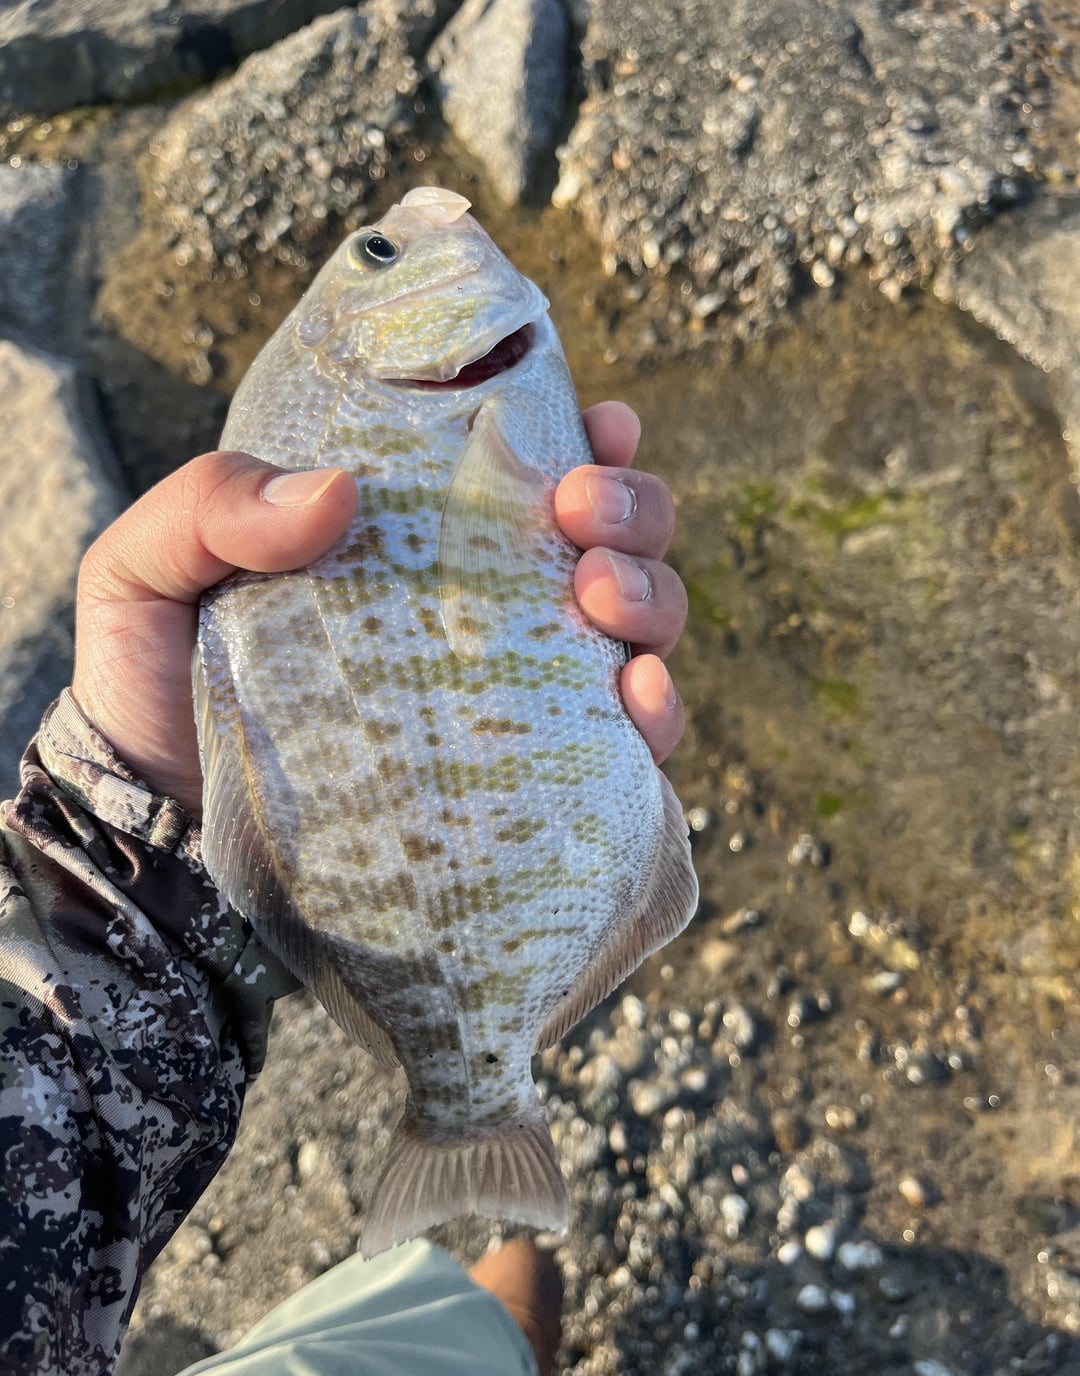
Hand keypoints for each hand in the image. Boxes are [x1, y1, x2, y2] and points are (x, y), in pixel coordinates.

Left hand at [72, 401, 686, 817]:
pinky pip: (626, 744)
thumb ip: (209, 507)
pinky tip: (638, 698)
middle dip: (631, 508)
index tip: (598, 423)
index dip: (588, 436)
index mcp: (415, 542)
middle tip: (577, 514)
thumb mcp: (145, 575)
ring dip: (652, 593)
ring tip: (602, 597)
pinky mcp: (528, 782)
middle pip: (611, 538)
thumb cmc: (155, 695)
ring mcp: (514, 697)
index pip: (525, 471)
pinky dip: (660, 712)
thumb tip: (337, 492)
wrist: (160, 843)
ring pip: (639, 625)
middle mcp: (483, 612)